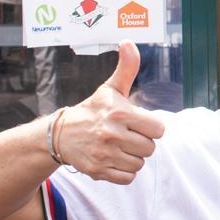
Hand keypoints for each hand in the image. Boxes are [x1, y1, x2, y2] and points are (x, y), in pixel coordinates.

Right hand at [55, 42, 166, 184]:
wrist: (60, 135)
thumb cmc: (92, 110)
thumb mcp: (110, 89)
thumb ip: (126, 67)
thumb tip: (128, 42)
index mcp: (120, 113)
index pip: (159, 129)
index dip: (150, 127)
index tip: (137, 123)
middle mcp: (112, 134)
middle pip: (150, 148)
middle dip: (141, 142)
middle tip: (125, 135)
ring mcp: (104, 154)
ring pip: (140, 163)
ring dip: (132, 157)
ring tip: (118, 147)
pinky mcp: (98, 171)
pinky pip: (128, 177)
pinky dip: (124, 171)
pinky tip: (113, 159)